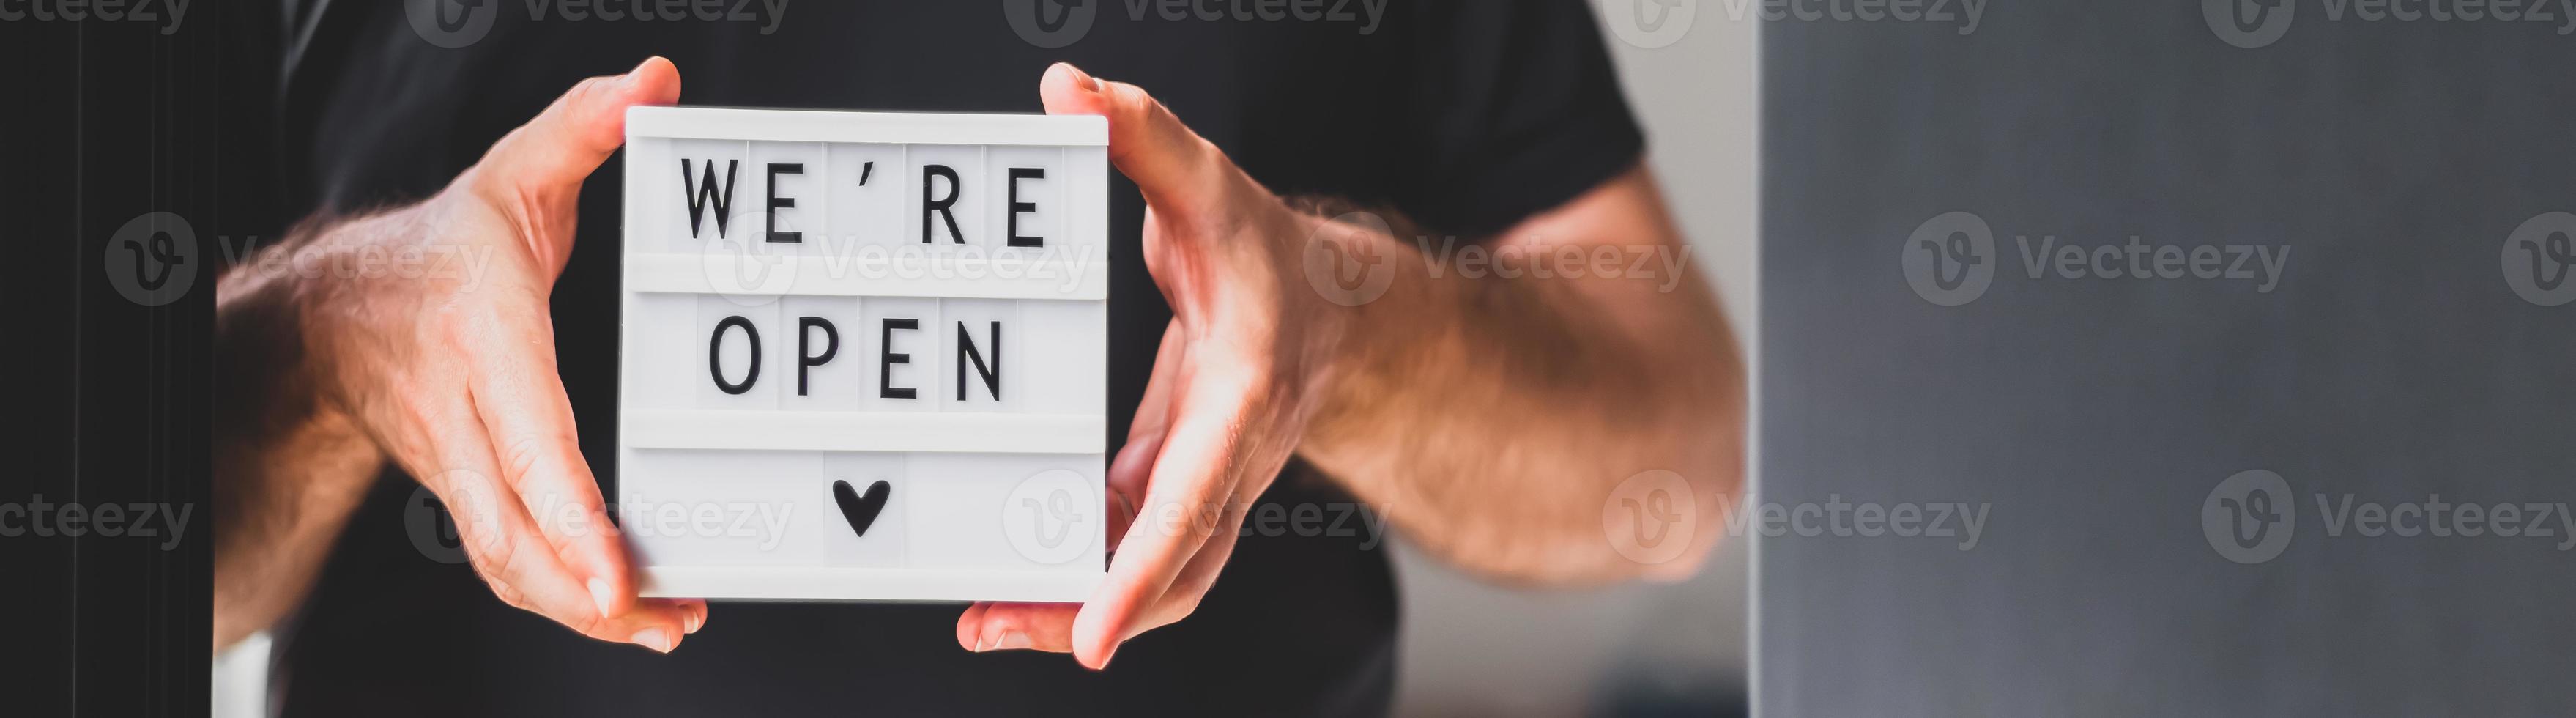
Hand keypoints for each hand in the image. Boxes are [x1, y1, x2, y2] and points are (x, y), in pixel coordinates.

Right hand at [296, 57, 704, 651]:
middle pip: (517, 531)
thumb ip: (584, 125)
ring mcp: (460, 468)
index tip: (613, 570)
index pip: (529, 440)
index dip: (570, 514)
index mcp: (485, 343)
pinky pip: (510, 564)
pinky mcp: (467, 497)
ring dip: (585, 610)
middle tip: (665, 616)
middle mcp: (467, 419)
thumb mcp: (512, 171)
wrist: (333, 314)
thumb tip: (652, 83)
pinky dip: (565, 598)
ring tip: (665, 624)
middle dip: (589, 589)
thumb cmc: (440, 250)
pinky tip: (628, 613)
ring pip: (511, 564)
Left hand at [957, 63, 1356, 667]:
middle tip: (989, 624)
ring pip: (1149, 578)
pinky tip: (1007, 578)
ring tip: (981, 620)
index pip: (1193, 499)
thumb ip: (1142, 132)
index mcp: (1242, 399)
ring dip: (1067, 606)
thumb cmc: (1270, 252)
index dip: (1139, 569)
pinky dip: (1074, 575)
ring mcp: (1202, 486)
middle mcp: (1228, 460)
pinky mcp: (1172, 489)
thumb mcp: (1210, 182)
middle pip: (1169, 572)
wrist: (1338, 311)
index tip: (1091, 635)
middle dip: (1082, 612)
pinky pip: (1127, 553)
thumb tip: (1068, 89)